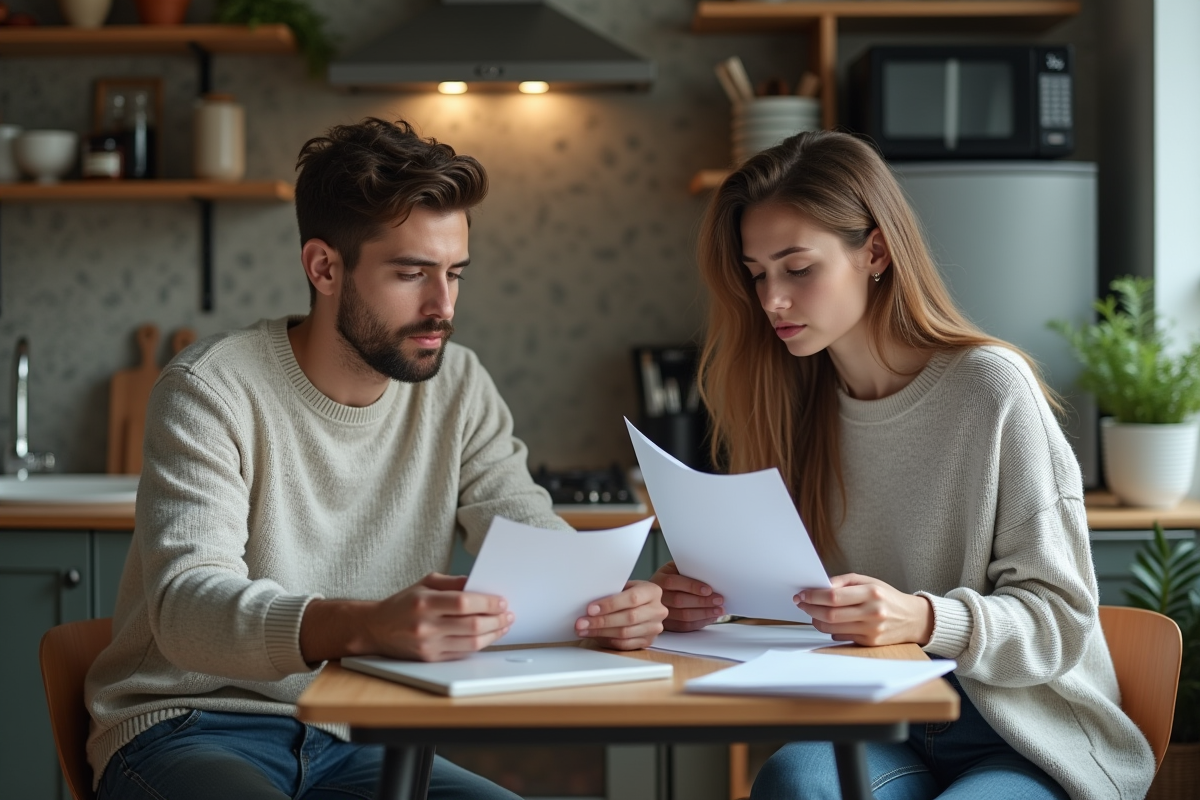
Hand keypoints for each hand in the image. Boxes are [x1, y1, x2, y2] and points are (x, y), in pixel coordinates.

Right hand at [365, 573, 512, 661]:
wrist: (375, 628)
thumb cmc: (403, 603)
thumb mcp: (424, 584)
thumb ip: (453, 583)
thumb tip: (479, 583)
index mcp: (424, 602)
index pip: (464, 603)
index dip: (487, 602)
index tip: (501, 601)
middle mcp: (426, 625)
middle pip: (471, 625)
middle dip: (496, 619)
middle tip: (508, 614)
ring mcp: (428, 645)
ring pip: (471, 643)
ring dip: (493, 634)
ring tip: (503, 625)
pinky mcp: (430, 659)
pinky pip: (462, 653)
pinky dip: (479, 645)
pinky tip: (488, 636)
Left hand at [575, 580, 667, 649]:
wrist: (645, 604)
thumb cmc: (631, 593)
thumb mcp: (626, 586)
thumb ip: (613, 591)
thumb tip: (589, 601)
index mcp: (653, 591)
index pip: (632, 598)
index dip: (610, 604)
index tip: (591, 609)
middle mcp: (657, 610)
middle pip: (628, 618)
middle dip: (601, 621)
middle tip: (582, 622)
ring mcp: (654, 628)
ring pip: (625, 633)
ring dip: (601, 632)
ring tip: (584, 630)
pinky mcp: (648, 641)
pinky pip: (626, 644)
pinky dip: (608, 641)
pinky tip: (596, 636)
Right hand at [650, 561, 725, 631]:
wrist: (657, 595)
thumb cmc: (672, 579)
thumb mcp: (676, 569)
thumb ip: (688, 570)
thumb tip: (709, 573)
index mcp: (659, 579)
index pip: (673, 582)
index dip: (691, 586)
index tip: (708, 590)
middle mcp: (657, 597)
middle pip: (679, 601)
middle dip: (702, 601)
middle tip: (719, 600)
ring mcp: (660, 613)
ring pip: (683, 616)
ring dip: (704, 614)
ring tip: (719, 610)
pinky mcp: (667, 625)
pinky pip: (684, 627)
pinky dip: (700, 623)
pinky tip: (710, 618)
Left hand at [795, 573, 932, 646]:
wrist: (913, 618)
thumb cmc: (887, 597)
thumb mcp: (869, 581)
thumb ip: (844, 582)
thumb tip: (820, 586)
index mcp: (871, 593)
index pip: (834, 596)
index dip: (814, 596)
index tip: (802, 594)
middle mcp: (872, 612)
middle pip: (830, 614)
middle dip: (810, 609)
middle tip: (801, 603)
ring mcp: (871, 630)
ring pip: (832, 629)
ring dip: (817, 621)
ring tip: (813, 613)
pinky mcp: (870, 643)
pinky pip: (841, 636)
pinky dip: (831, 630)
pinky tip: (832, 622)